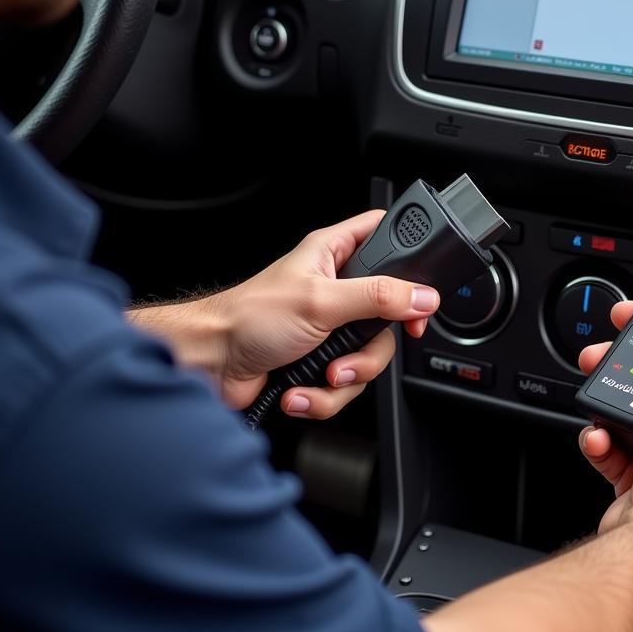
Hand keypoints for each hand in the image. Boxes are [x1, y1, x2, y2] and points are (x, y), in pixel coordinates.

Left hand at [200, 211, 438, 414]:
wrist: (211, 365)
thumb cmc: (247, 317)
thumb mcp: (320, 301)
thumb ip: (377, 297)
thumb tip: (421, 296)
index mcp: (333, 254)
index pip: (386, 236)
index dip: (411, 261)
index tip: (419, 295)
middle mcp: (335, 290)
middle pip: (388, 316)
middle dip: (370, 349)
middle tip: (351, 350)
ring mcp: (328, 329)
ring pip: (369, 358)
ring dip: (344, 377)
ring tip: (319, 373)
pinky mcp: (319, 363)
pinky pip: (345, 385)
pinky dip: (323, 394)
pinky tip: (299, 387)